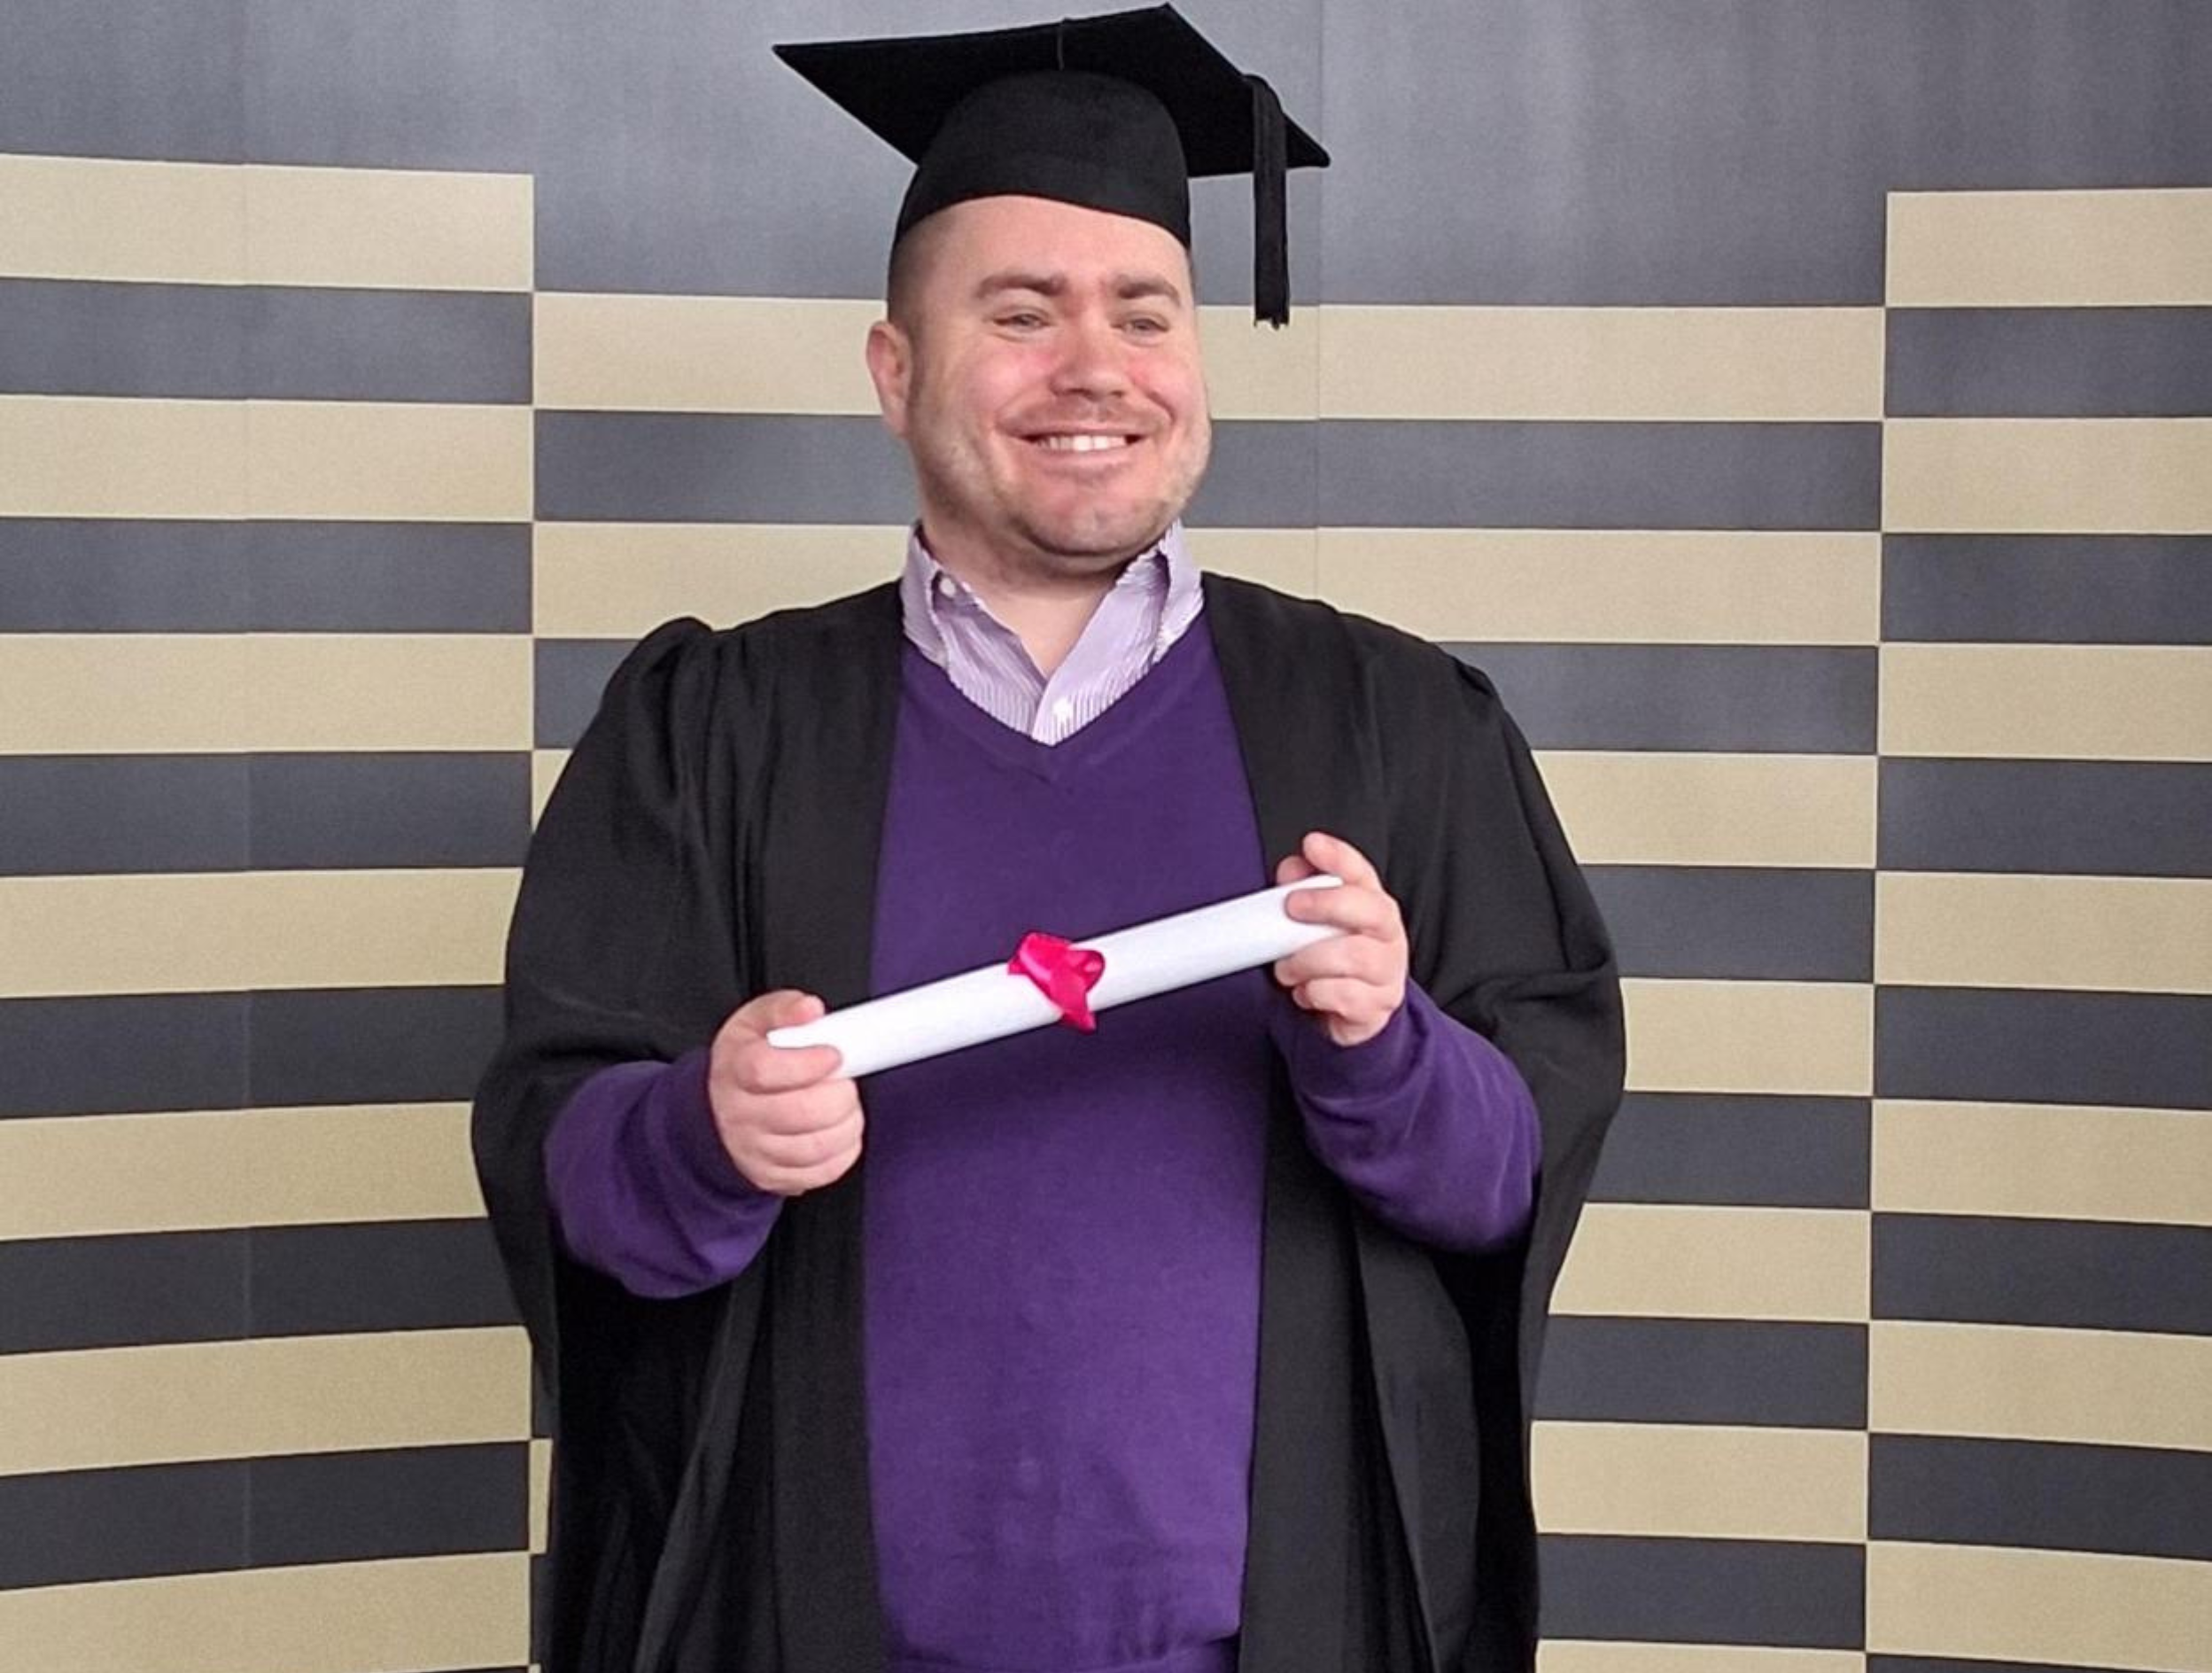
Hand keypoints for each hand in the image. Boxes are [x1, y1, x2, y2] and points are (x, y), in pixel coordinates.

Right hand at [706, 991, 863, 1196]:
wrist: (717, 1112)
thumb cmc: (745, 1064)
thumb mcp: (755, 1024)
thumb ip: (783, 1009)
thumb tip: (810, 1009)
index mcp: (733, 1071)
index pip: (765, 1071)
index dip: (808, 1063)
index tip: (833, 1055)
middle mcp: (738, 1116)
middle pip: (801, 1112)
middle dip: (839, 1094)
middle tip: (844, 1080)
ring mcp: (754, 1152)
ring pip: (816, 1145)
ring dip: (847, 1122)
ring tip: (844, 1103)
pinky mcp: (773, 1177)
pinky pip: (824, 1170)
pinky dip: (844, 1148)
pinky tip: (839, 1128)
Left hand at [1273, 832, 1408, 1047]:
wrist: (1353, 1013)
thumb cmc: (1333, 959)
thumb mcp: (1314, 924)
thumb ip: (1302, 892)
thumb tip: (1291, 869)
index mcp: (1373, 906)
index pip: (1362, 873)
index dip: (1339, 856)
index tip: (1312, 844)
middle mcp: (1387, 935)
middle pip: (1370, 910)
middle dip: (1327, 904)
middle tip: (1291, 907)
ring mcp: (1387, 973)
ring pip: (1353, 957)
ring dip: (1308, 960)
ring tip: (1287, 968)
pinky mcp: (1375, 1007)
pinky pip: (1344, 996)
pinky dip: (1314, 993)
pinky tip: (1305, 992)